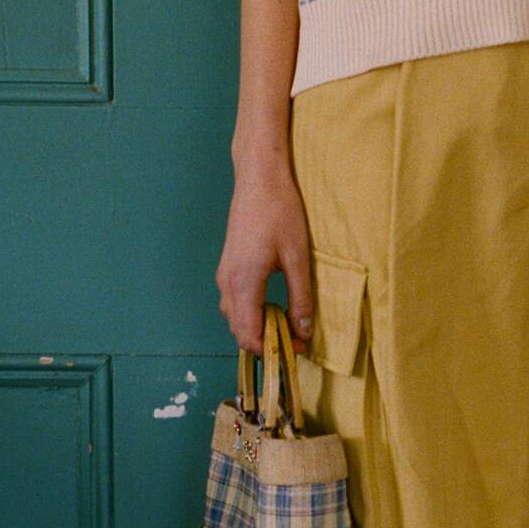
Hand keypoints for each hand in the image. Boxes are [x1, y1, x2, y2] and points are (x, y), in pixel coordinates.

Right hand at [217, 153, 316, 353]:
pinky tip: (272, 303)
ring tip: (287, 320)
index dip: (273, 349)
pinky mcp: (227, 265)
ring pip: (234, 317)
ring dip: (257, 327)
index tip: (298, 348)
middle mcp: (227, 283)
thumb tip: (304, 331)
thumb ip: (301, 297)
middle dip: (265, 341)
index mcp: (244, 283)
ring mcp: (224, 273)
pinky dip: (250, 312)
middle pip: (238, 331)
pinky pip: (233, 302)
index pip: (249, 335)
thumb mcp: (297, 257)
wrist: (258, 178)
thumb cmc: (280, 212)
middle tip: (296, 337)